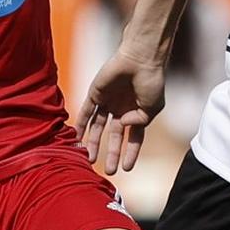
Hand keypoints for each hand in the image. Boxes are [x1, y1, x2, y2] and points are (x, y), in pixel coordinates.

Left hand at [76, 40, 165, 174]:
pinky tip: (76, 138)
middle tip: (108, 170)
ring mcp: (108, 101)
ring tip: (90, 159)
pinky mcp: (95, 93)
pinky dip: (80, 125)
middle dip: (111, 153)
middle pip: (114, 135)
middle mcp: (122, 108)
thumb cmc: (151, 81)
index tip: (127, 169)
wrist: (141, 58)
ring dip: (94, 143)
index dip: (130, 153)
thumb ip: (139, 121)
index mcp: (137, 112)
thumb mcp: (153, 107)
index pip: (133, 137)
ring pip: (98, 127)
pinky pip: (86, 112)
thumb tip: (123, 125)